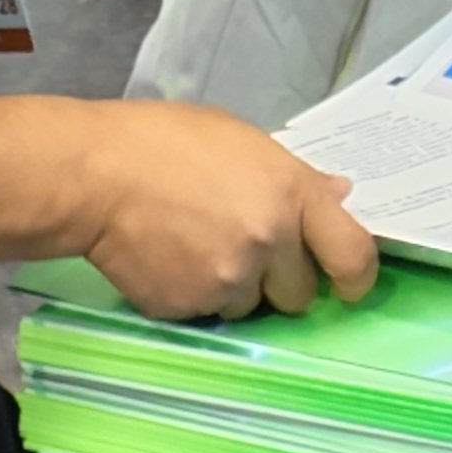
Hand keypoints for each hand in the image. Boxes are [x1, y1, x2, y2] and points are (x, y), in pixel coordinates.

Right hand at [80, 102, 378, 319]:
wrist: (94, 174)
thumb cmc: (166, 140)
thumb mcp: (242, 139)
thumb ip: (294, 176)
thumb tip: (339, 195)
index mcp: (290, 193)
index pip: (353, 253)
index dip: (357, 276)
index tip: (349, 283)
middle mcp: (268, 241)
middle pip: (301, 293)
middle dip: (281, 279)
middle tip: (247, 249)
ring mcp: (228, 279)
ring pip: (252, 306)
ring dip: (236, 288)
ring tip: (198, 246)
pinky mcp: (188, 306)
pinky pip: (208, 313)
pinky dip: (196, 294)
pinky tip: (171, 258)